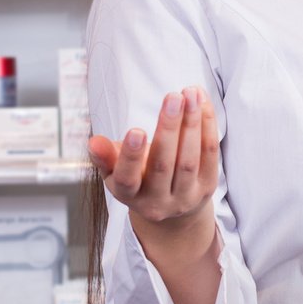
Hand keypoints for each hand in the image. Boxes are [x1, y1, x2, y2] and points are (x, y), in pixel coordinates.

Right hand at [89, 86, 219, 263]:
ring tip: (190, 94)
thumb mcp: (115, 171)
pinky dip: (207, 127)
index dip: (131, 156)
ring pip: (189, 159)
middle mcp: (157, 202)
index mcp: (130, 196)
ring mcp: (184, 197)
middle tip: (173, 97)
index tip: (136, 130)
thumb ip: (105, 156)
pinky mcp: (207, 188)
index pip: (128, 179)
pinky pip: (209, 155)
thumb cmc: (138, 179)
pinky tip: (203, 104)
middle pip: (163, 165)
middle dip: (168, 128)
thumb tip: (94, 142)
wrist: (171, 209)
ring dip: (191, 123)